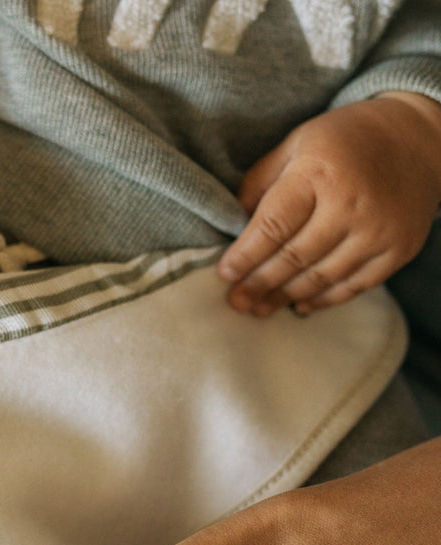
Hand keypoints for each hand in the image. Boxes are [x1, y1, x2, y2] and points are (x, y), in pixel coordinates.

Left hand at [218, 93, 440, 316]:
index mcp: (319, 172)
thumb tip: (232, 226)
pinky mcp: (399, 249)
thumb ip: (260, 183)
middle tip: (236, 301)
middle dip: (259, 284)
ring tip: (260, 308)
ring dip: (285, 296)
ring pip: (321, 278)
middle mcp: (352, 203)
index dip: (245, 256)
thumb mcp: (296, 145)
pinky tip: (299, 304)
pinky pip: (353, 286)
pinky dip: (323, 299)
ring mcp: (379, 230)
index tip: (225, 274)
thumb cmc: (344, 142)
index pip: (273, 226)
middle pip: (294, 258)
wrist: (417, 138)